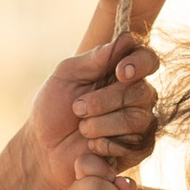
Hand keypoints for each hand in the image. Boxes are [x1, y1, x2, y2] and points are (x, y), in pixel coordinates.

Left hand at [30, 30, 159, 189]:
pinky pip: (136, 144)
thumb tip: (124, 40)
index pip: (146, 59)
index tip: (120, 72)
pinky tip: (92, 147)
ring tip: (82, 129)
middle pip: (141, 90)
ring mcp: (140, 122)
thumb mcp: (66, 76)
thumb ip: (93, 58)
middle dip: (105, 101)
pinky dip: (108, 144)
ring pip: (137, 118)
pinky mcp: (138, 149)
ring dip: (103, 124)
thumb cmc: (53, 108)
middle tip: (77, 108)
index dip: (139, 63)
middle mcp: (136, 95)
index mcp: (121, 72)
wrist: (43, 149)